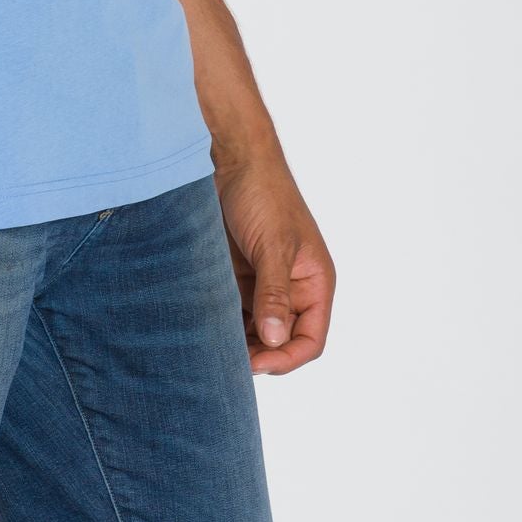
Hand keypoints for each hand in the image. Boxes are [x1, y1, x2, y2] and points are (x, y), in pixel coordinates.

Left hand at [213, 152, 334, 376]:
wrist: (232, 157)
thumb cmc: (264, 193)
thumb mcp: (273, 245)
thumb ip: (274, 293)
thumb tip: (275, 341)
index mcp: (314, 281)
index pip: (310, 339)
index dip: (287, 357)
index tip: (257, 364)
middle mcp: (293, 286)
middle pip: (282, 339)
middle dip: (260, 354)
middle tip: (229, 362)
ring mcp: (265, 281)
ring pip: (256, 328)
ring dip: (240, 341)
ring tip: (215, 348)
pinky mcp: (239, 273)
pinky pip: (235, 309)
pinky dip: (225, 321)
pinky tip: (206, 327)